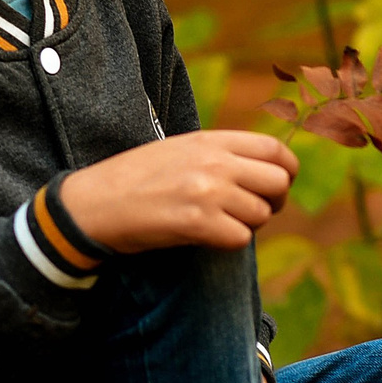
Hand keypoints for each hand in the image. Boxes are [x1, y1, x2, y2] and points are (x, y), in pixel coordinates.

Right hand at [59, 130, 297, 253]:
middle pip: (278, 182)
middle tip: (254, 211)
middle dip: (274, 202)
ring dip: (247, 225)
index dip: (287, 170)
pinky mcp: (197, 223)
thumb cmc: (135, 179)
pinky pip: (241, 238)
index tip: (279, 185)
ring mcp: (207, 192)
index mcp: (211, 140)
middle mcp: (214, 162)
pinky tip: (207, 237)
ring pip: (261, 214)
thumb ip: (220, 154)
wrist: (94, 203)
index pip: (275, 149)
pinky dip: (229, 242)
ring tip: (220, 224)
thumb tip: (263, 170)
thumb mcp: (180, 149)